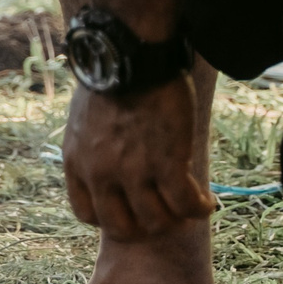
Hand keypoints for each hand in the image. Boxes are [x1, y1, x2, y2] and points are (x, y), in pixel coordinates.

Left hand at [62, 74, 216, 238]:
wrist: (129, 56)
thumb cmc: (111, 81)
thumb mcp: (85, 122)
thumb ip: (93, 149)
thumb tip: (108, 165)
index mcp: (76, 163)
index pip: (87, 215)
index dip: (111, 218)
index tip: (131, 210)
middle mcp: (99, 173)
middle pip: (122, 228)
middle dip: (145, 227)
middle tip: (165, 215)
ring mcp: (132, 171)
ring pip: (157, 221)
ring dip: (176, 219)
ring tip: (190, 206)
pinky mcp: (166, 162)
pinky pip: (185, 204)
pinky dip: (199, 208)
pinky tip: (206, 202)